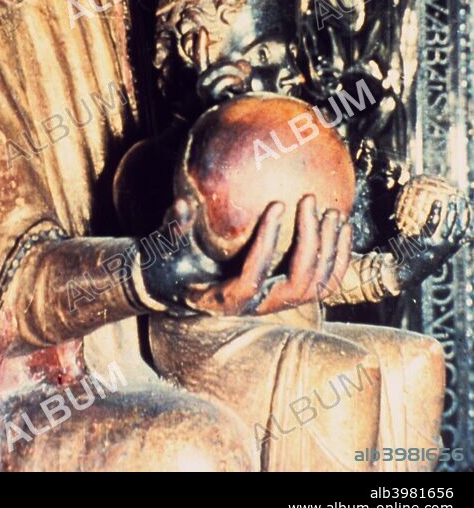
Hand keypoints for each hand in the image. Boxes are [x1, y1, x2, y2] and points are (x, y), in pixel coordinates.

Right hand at [142, 194, 351, 317]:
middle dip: (308, 242)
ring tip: (331, 210)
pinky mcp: (290, 293)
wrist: (179, 287)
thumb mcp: (163, 248)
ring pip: (316, 286)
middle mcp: (258, 307)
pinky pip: (325, 282)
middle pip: (296, 283)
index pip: (252, 279)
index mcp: (225, 300)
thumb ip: (173, 228)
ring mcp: (277, 302)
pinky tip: (343, 224)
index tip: (277, 204)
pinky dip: (339, 256)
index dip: (268, 245)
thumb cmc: (169, 264)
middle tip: (308, 200)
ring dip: (329, 249)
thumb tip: (184, 203)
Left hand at [393, 192, 470, 288]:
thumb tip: (468, 238)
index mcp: (447, 253)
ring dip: (451, 210)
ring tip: (451, 198)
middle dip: (462, 214)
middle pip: (458, 230)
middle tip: (459, 200)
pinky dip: (437, 212)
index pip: (462, 237)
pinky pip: (432, 224)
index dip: (467, 224)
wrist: (402, 274)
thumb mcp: (438, 257)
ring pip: (448, 225)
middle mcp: (443, 250)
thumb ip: (451, 247)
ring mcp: (434, 246)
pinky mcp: (423, 242)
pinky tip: (437, 202)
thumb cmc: (419, 262)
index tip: (469, 212)